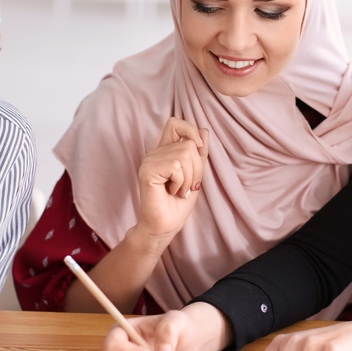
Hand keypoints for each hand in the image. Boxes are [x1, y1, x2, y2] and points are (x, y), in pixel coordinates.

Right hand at [133, 118, 209, 247]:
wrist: (165, 227)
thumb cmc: (178, 204)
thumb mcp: (195, 175)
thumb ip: (198, 154)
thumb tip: (204, 130)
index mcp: (164, 152)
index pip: (175, 124)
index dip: (190, 130)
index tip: (198, 149)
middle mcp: (155, 153)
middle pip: (188, 143)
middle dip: (196, 168)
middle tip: (187, 186)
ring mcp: (149, 161)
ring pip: (185, 153)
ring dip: (189, 178)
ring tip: (179, 190)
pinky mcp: (148, 171)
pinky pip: (176, 165)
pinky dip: (181, 181)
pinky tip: (172, 192)